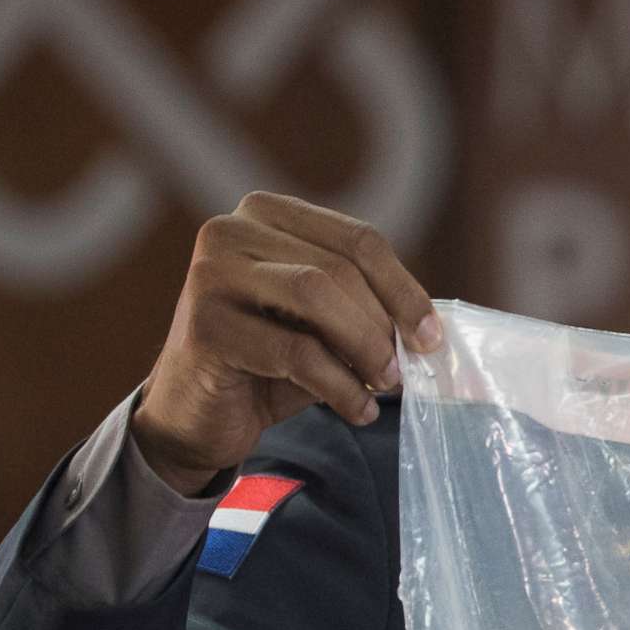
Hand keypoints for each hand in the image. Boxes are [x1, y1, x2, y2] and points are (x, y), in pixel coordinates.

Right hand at [131, 193, 440, 493]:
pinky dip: (340, 386)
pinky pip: (294, 350)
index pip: (358, 239)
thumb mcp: (325, 327)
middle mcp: (231, 230)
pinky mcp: (203, 324)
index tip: (432, 336)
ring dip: (364, 346)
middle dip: (384, 323)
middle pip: (340, 267)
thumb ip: (368, 312)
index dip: (404, 288)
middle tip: (406, 369)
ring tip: (385, 385)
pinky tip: (358, 409)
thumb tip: (434, 330)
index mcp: (267, 215)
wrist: (195, 415)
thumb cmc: (269, 365)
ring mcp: (210, 272)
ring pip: (316, 295)